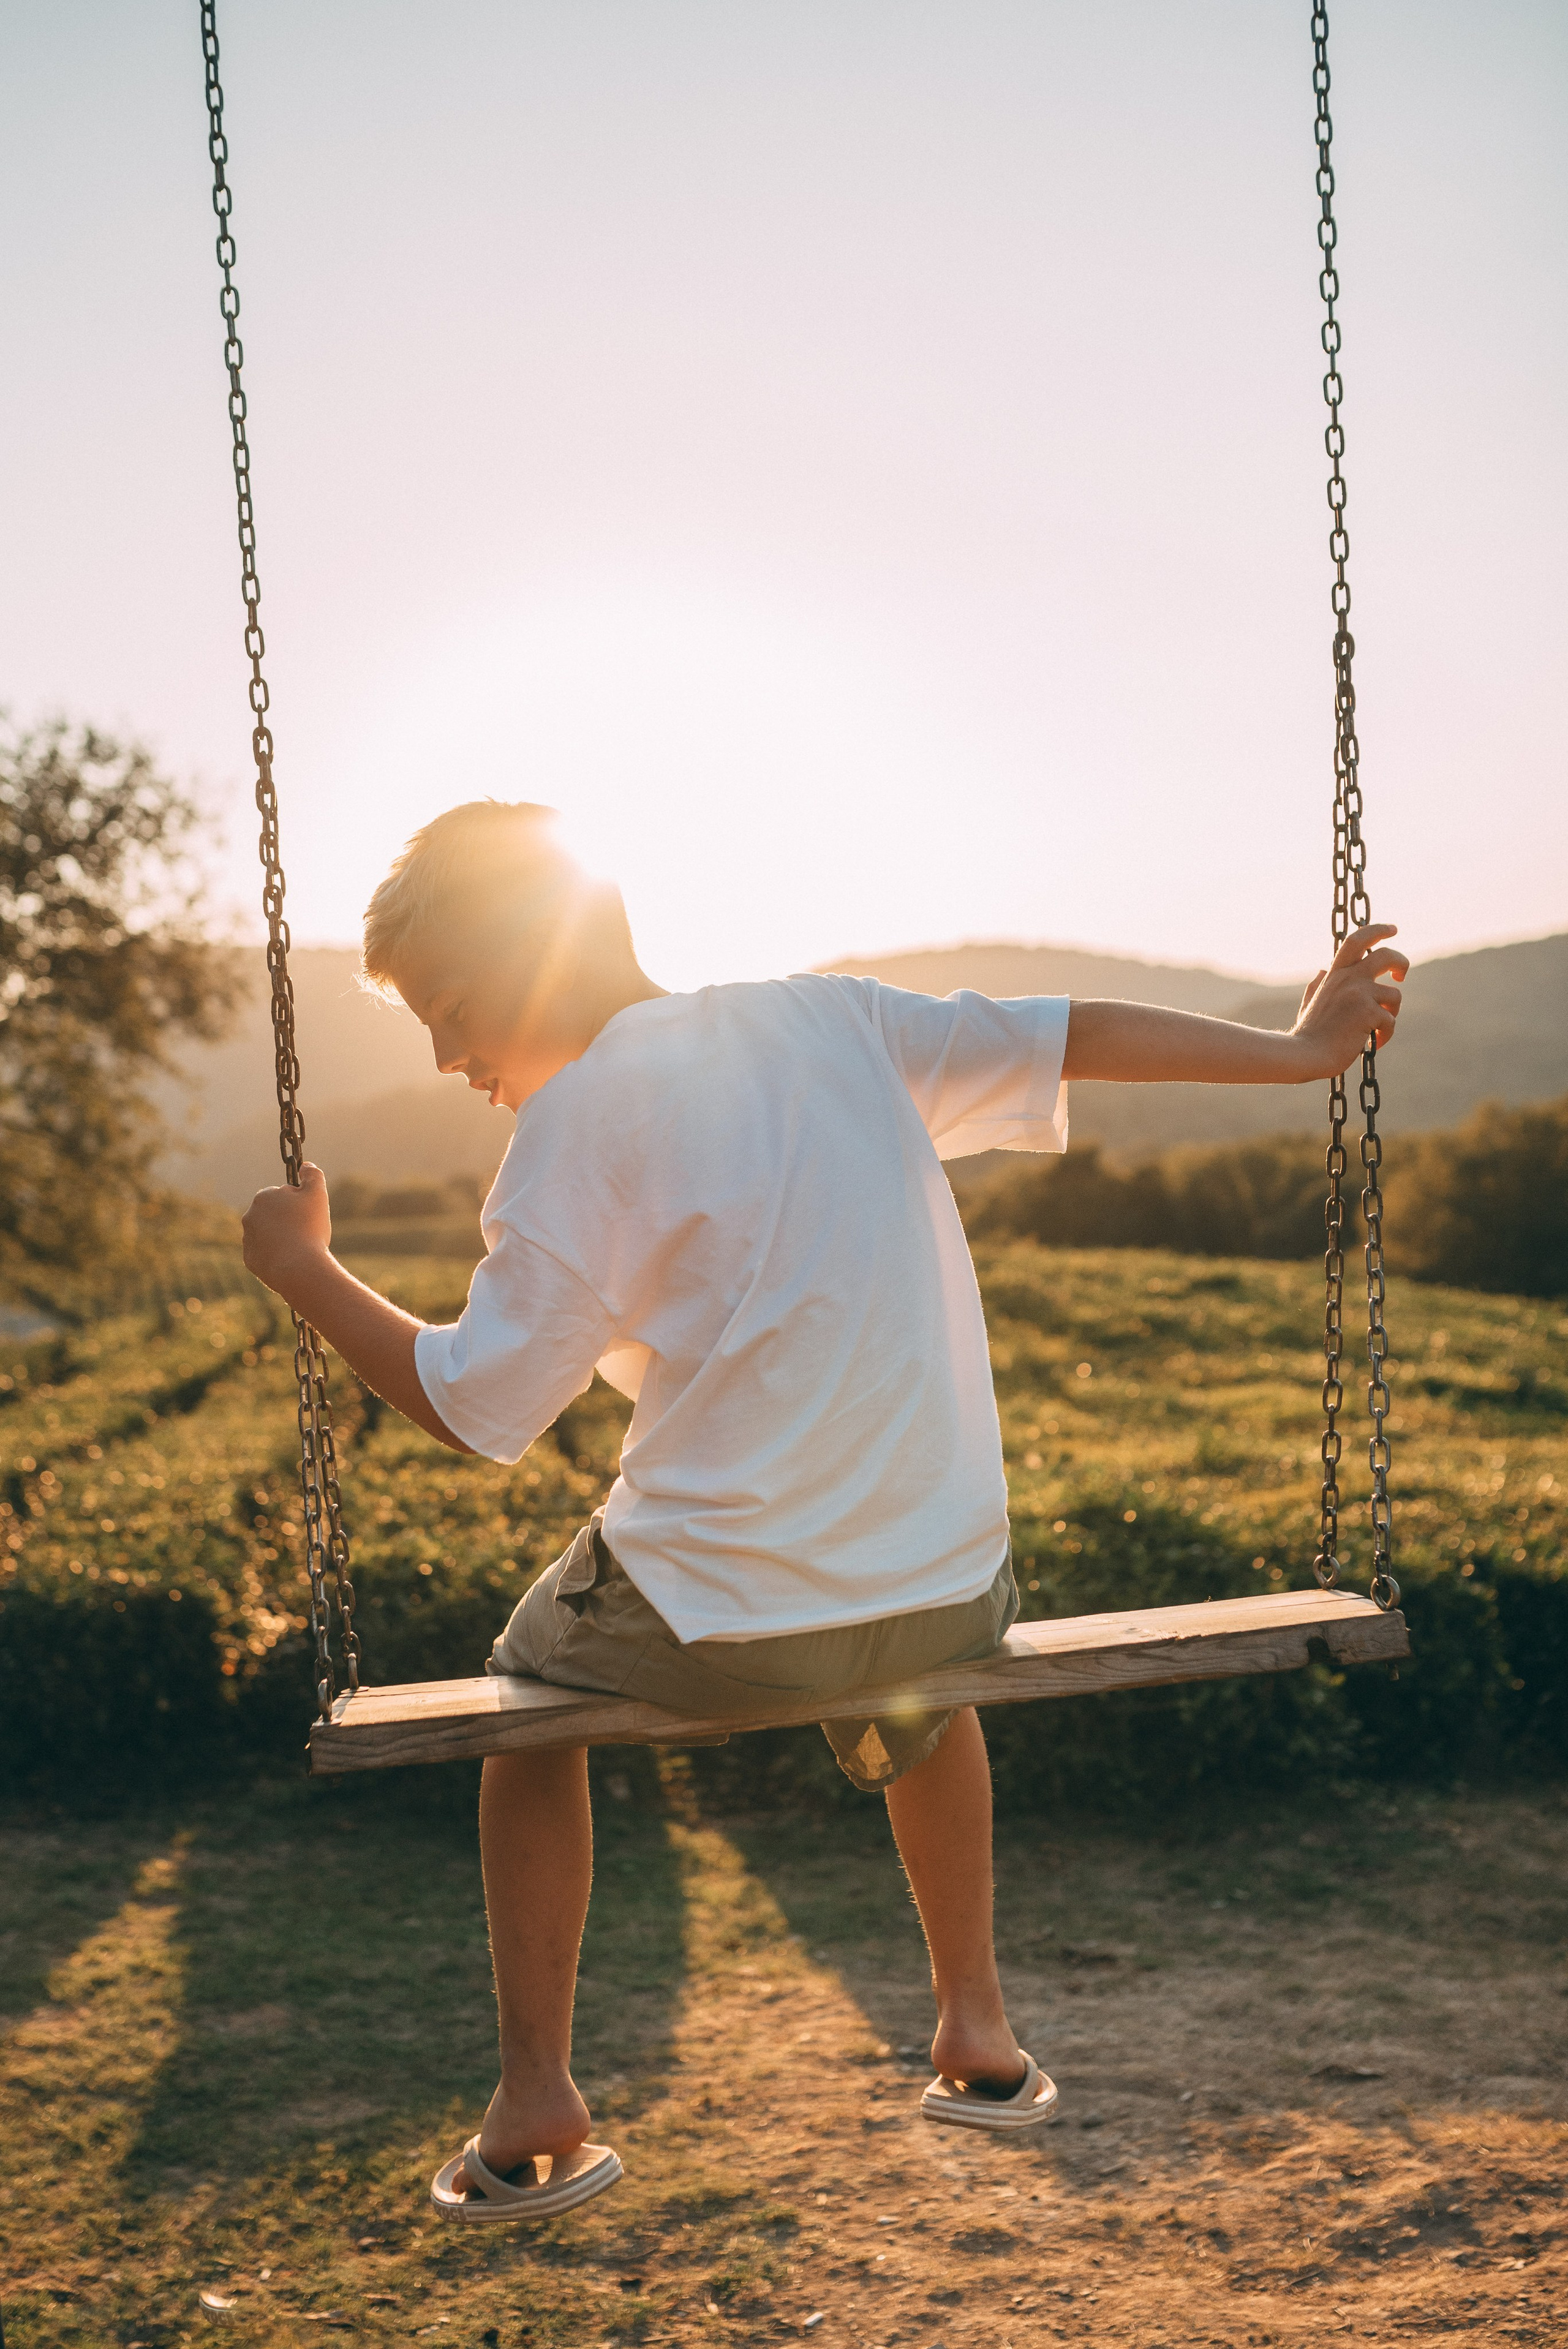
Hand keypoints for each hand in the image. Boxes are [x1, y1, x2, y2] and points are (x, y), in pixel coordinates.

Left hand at [241, 1161, 332, 1298]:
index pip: (282, 1195)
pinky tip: (289, 1259)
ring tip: (298, 1247)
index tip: (307, 1215)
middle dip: (287, 1220)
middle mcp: (250, 1216)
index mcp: (263, 1197)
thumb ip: (313, 1175)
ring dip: (281, 1237)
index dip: (298, 1204)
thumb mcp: (317, 1194)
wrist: (297, 1267)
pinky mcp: (250, 1259)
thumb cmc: (309, 1228)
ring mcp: (248, 1239)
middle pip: (274, 1215)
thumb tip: (305, 1165)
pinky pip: (265, 1253)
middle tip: (305, 1231)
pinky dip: (275, 1254)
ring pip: (268, 1234)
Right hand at [1291, 923, 1408, 1079]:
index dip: (1378, 930)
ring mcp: (1358, 993)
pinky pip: (1390, 1020)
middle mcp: (1348, 978)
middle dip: (1401, 962)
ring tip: (1378, 1028)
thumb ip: (1318, 984)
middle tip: (1401, 975)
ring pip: (1394, 994)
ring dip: (1392, 1012)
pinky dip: (1385, 1034)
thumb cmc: (1308, 1034)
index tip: (1393, 929)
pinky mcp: (1368, 1012)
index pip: (1357, 940)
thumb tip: (1321, 969)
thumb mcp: (1310, 1002)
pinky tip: (1374, 1043)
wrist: (1305, 1054)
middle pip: (1386, 955)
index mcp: (1334, 974)